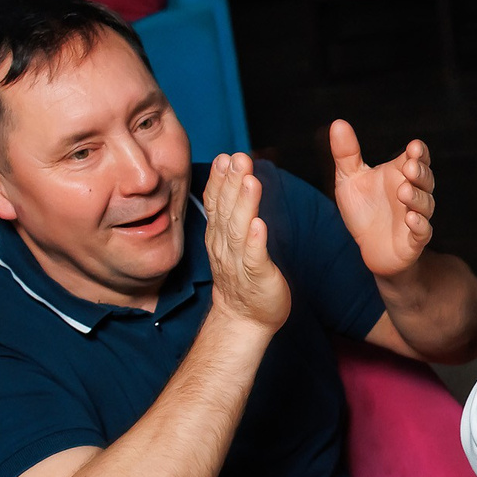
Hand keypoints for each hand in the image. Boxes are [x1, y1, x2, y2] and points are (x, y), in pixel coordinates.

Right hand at [203, 153, 290, 333]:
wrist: (244, 318)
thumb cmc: (243, 277)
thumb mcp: (233, 240)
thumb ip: (233, 212)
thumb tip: (235, 180)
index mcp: (220, 236)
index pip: (218, 203)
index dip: (221, 180)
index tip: (225, 157)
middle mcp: (225, 246)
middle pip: (227, 210)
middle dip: (232, 183)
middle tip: (238, 158)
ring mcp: (239, 262)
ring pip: (239, 230)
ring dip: (244, 204)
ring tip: (250, 181)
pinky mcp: (257, 277)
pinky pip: (254, 258)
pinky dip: (256, 241)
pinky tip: (259, 225)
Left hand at [331, 119, 433, 278]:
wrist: (370, 249)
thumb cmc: (364, 210)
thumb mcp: (350, 179)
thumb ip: (346, 153)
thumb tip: (338, 123)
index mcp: (400, 174)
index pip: (417, 159)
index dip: (419, 153)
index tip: (414, 147)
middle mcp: (413, 193)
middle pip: (425, 179)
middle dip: (420, 172)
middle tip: (409, 167)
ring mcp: (416, 216)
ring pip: (425, 204)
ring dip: (417, 197)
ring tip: (403, 191)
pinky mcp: (415, 240)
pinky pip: (423, 231)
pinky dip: (419, 225)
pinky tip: (411, 218)